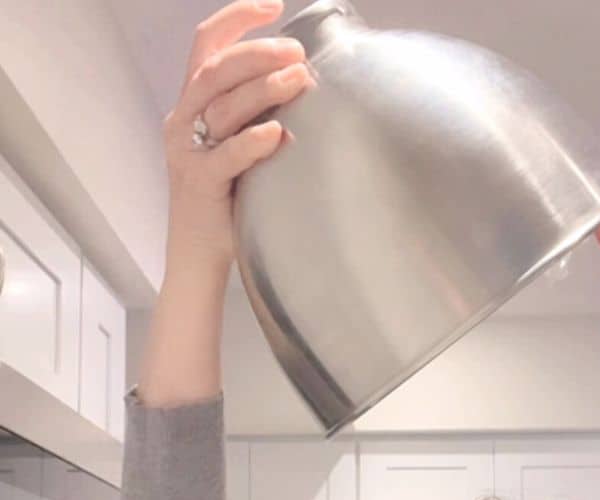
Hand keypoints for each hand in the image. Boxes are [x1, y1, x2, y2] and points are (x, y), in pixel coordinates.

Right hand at [162, 0, 314, 267]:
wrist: (197, 259)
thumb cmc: (225, 203)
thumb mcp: (235, 149)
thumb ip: (253, 117)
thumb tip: (300, 84)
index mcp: (191, 106)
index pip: (206, 46)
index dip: (236, 19)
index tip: (273, 6)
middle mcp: (183, 122)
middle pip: (216, 69)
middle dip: (258, 53)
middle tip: (297, 53)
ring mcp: (188, 152)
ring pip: (222, 106)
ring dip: (264, 88)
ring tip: (300, 81)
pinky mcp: (200, 185)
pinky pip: (225, 156)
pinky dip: (252, 142)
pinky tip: (278, 134)